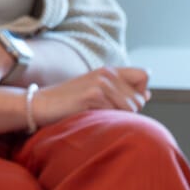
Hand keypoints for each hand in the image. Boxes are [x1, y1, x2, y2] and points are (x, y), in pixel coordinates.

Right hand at [33, 67, 151, 126]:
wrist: (42, 105)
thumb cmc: (69, 102)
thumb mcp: (97, 91)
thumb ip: (122, 90)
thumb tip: (148, 93)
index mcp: (108, 70)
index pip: (144, 75)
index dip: (139, 92)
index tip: (123, 100)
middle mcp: (106, 73)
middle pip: (140, 98)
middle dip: (128, 110)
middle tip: (104, 110)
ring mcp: (100, 83)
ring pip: (131, 108)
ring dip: (117, 117)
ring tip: (97, 113)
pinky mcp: (93, 94)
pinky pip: (116, 113)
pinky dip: (107, 119)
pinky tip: (91, 115)